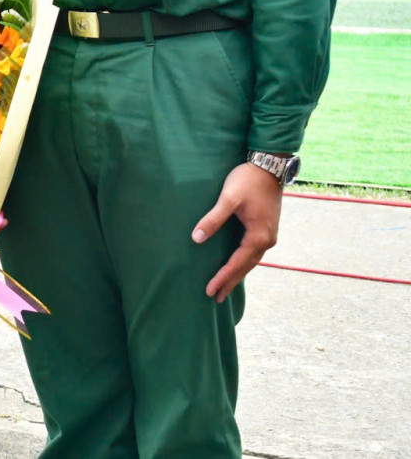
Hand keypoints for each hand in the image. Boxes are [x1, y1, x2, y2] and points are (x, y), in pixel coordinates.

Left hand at [193, 161, 284, 301]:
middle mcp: (267, 240)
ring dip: (237, 274)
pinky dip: (243, 262)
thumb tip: (196, 239)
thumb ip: (212, 219)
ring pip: (250, 261)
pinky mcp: (265, 228)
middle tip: (215, 298)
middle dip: (230, 282)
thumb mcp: (228, 199)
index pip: (237, 263)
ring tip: (224, 287)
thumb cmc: (247, 181)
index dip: (222, 277)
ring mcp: (268, 235)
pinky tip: (235, 266)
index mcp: (258, 236)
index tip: (210, 290)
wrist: (269, 167)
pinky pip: (253, 252)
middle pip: (246, 267)